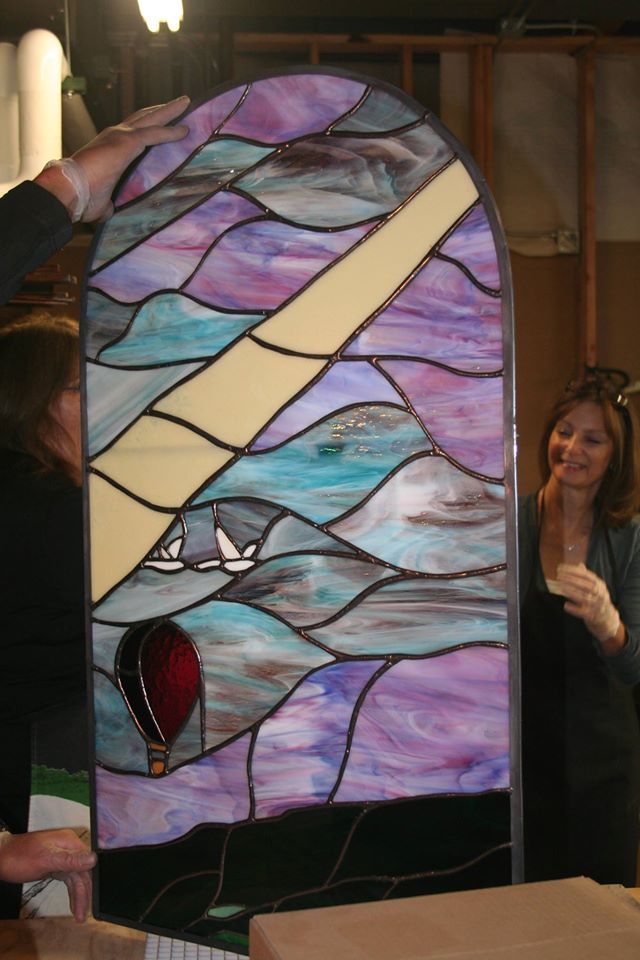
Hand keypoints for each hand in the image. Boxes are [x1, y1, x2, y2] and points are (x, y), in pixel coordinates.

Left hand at [0, 829, 96, 921]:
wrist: (0, 858)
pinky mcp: (55, 864)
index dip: (89, 883)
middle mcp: (67, 847)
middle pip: (81, 872)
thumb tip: (93, 859)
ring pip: (75, 878)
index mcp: (68, 842)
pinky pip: (67, 878)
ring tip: (79, 914)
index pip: (87, 863)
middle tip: (82, 914)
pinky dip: (70, 891)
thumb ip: (70, 860)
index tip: (90, 901)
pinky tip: (73, 902)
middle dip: (83, 893)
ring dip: (77, 895)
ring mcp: (61, 856)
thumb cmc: (19, 858)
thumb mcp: (45, 861)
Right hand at [35, 96, 189, 222]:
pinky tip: (185, 130)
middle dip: (163, 109)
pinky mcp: (127, 142)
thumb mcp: (102, 202)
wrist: (68, 190)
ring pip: (151, 119)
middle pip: (144, 117)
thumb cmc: (81, 197)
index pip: (134, 133)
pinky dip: (170, 131)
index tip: (164, 123)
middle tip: (181, 102)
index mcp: (110, 148)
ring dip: (169, 111)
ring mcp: (120, 136)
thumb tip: (112, 213)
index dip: (149, 127)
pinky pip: (154, 133)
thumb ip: (110, 203)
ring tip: (185, 102)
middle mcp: (115, 136)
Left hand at [556, 562, 620, 643]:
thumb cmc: (598, 599)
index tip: (561, 568)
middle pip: (586, 585)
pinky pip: (582, 612)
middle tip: (558, 576)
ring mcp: (596, 605)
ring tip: (561, 587)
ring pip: (584, 598)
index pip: (586, 575)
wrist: (607, 617)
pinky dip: (574, 608)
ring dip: (571, 592)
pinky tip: (565, 605)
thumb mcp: (596, 586)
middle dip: (571, 579)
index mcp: (599, 584)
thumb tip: (579, 565)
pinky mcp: (592, 616)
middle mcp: (599, 594)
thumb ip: (587, 576)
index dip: (573, 570)